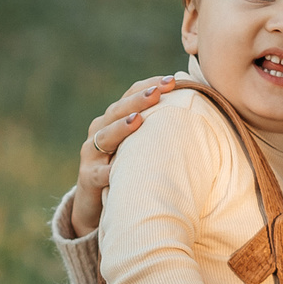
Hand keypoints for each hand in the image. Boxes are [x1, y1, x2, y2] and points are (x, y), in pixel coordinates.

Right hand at [64, 76, 178, 238]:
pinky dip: (108, 171)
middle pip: (117, 111)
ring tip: (137, 119)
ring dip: (120, 128)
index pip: (130, 96)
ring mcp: (91, 155)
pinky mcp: (88, 179)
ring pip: (104, 137)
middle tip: (158, 91)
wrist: (94, 204)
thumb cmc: (123, 170)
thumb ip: (155, 129)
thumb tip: (194, 112)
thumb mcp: (137, 147)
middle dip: (138, 100)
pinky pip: (98, 174)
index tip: (172, 79)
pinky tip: (117, 169)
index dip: (148, 86)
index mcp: (113, 121)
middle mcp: (99, 132)